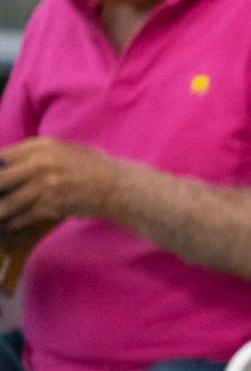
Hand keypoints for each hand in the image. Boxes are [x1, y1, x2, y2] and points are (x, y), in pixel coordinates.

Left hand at [0, 137, 120, 233]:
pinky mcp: (52, 205)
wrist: (118, 187)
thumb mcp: (63, 150)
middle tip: (0, 200)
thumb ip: (35, 155)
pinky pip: (23, 217)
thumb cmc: (93, 168)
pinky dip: (14, 223)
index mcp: (41, 146)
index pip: (0, 157)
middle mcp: (40, 163)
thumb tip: (5, 164)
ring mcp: (45, 185)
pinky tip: (10, 225)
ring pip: (7, 203)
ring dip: (1, 212)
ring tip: (1, 215)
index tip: (0, 183)